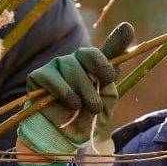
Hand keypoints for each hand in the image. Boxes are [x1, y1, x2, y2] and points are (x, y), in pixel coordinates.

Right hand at [18, 22, 134, 158]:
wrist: (62, 137)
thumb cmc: (85, 119)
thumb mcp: (104, 102)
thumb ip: (109, 82)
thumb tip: (113, 63)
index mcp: (95, 66)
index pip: (109, 48)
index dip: (119, 38)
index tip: (127, 28)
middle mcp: (76, 60)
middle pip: (88, 54)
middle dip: (97, 76)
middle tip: (98, 100)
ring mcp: (57, 65)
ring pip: (71, 67)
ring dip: (82, 90)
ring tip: (84, 107)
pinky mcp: (39, 75)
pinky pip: (53, 78)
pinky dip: (64, 93)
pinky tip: (70, 104)